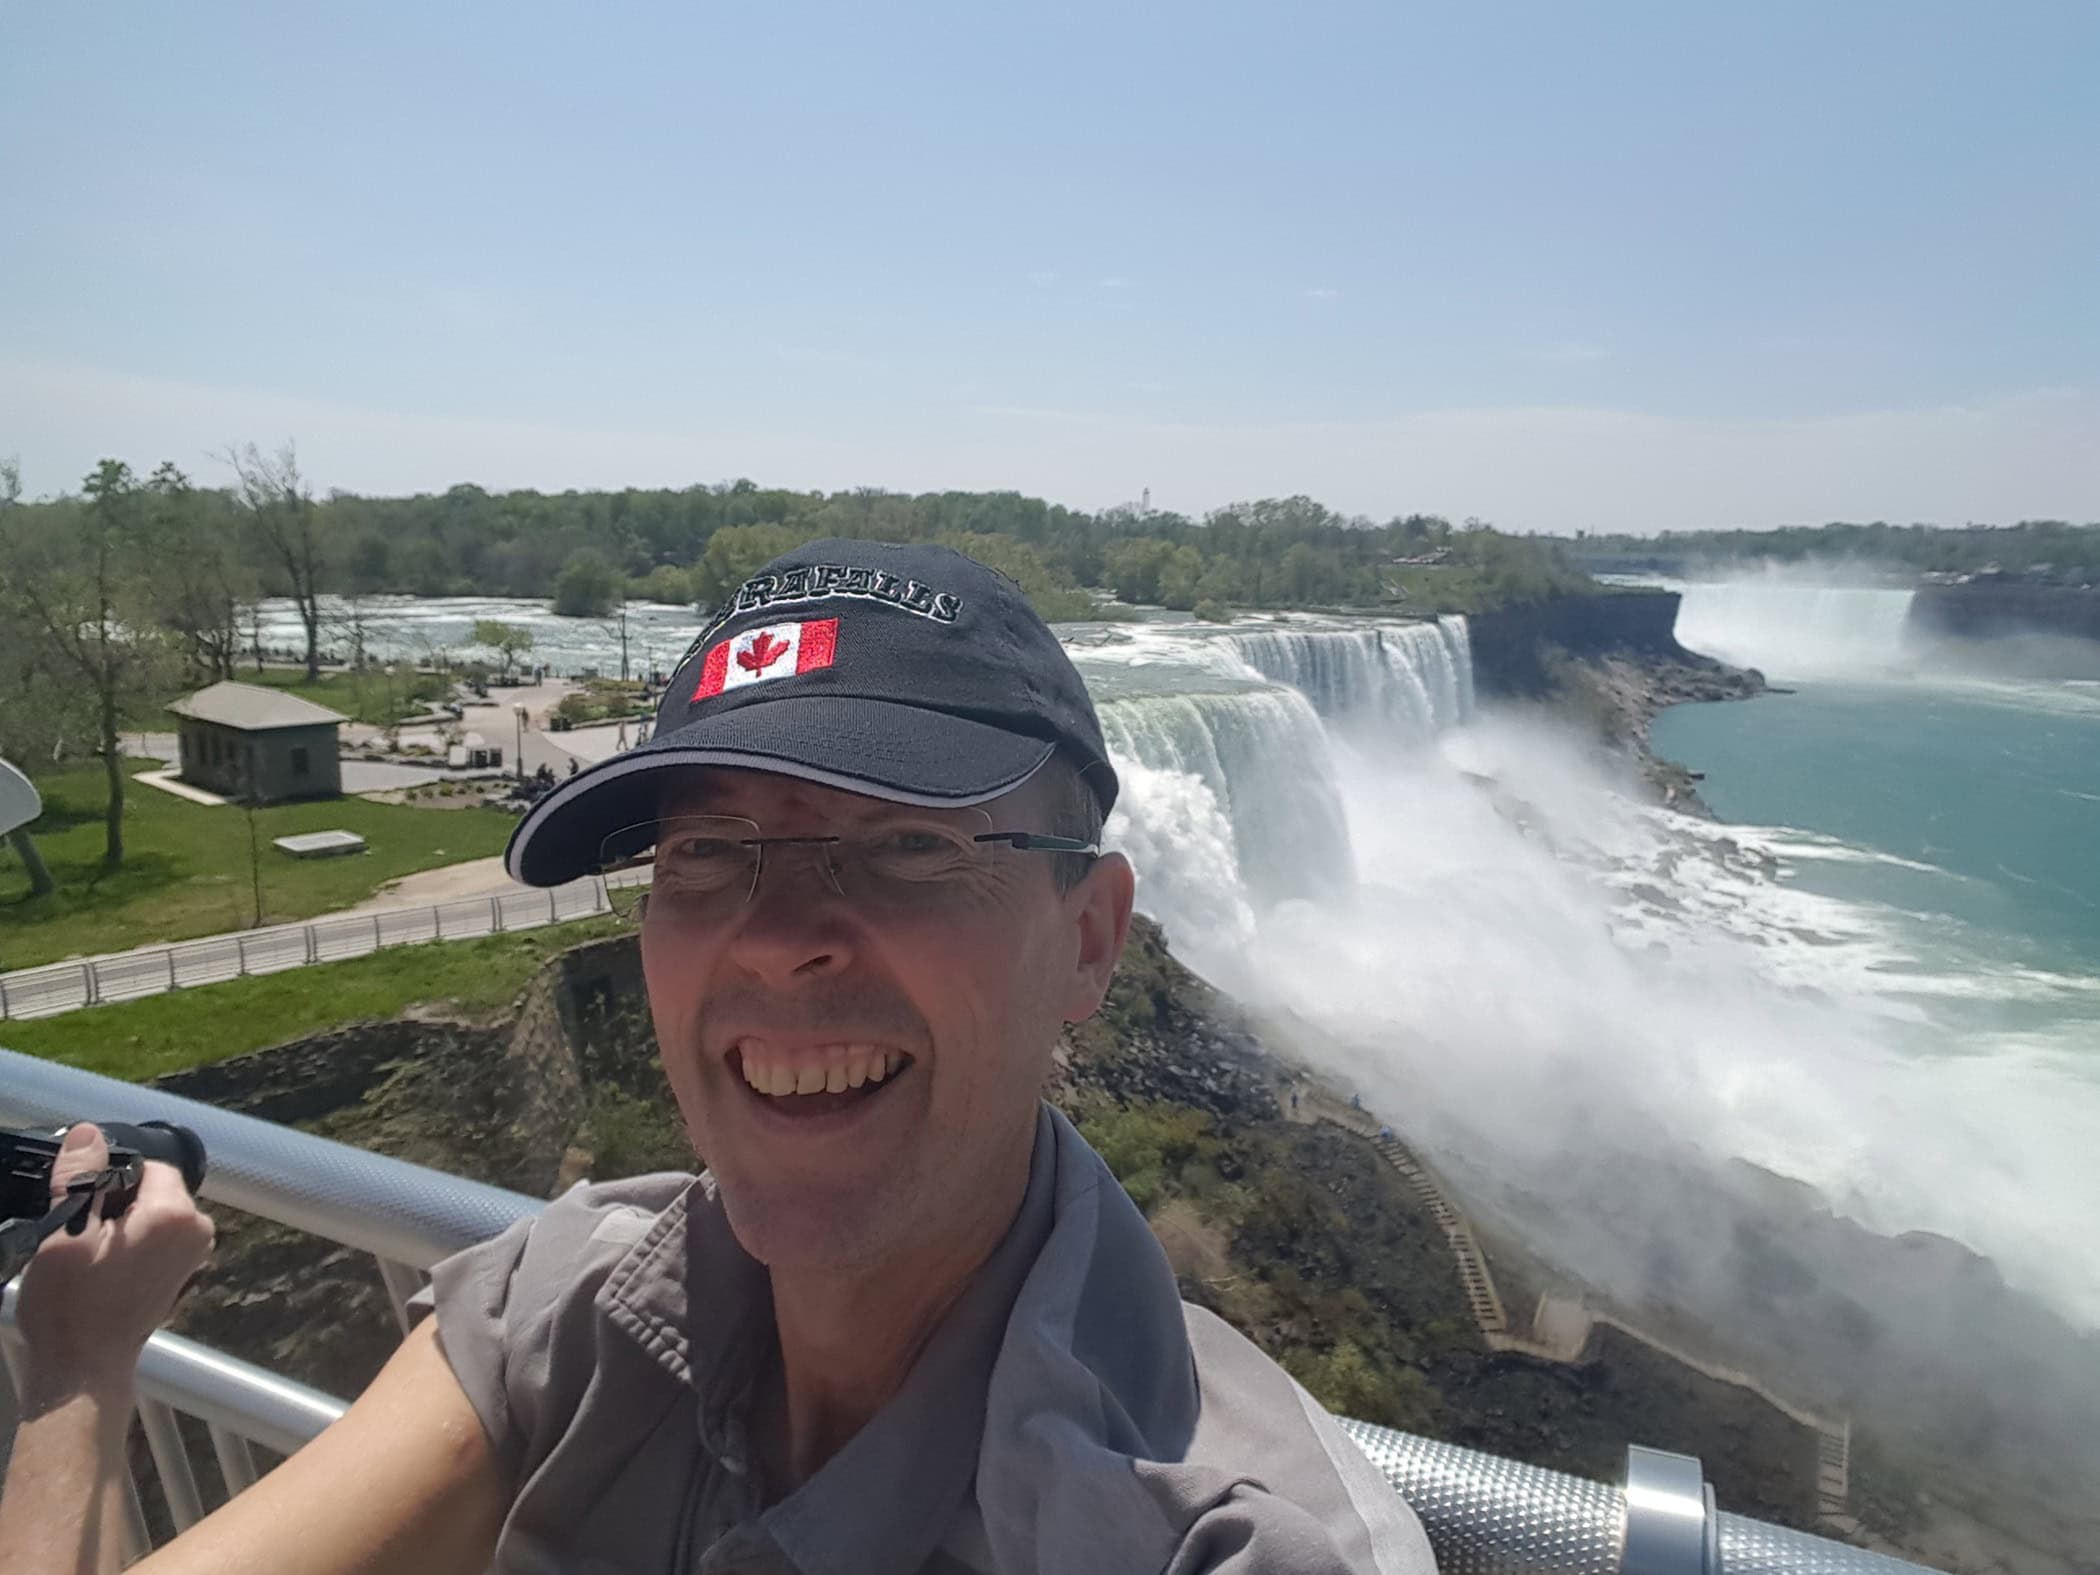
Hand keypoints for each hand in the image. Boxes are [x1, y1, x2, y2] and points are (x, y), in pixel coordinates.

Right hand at [15, 1123, 215, 1404]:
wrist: (81, 1369)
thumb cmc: (72, 1306)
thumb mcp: (64, 1230)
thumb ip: (80, 1176)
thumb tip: (88, 1134)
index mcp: (177, 1215)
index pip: (147, 1165)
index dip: (108, 1174)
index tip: (79, 1198)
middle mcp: (198, 1231)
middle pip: (152, 1187)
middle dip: (114, 1198)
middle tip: (79, 1228)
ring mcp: (193, 1255)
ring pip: (151, 1212)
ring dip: (118, 1221)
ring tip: (86, 1250)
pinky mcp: (180, 1273)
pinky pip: (154, 1236)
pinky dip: (128, 1241)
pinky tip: (98, 1264)